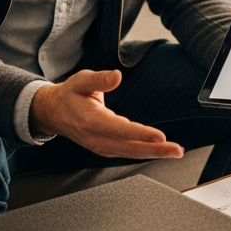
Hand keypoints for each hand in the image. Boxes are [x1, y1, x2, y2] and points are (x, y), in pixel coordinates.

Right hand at [29, 69, 183, 158]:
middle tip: (177, 150)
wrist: (53, 112)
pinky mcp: (106, 148)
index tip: (160, 136)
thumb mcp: (80, 80)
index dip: (140, 134)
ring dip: (154, 153)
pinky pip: (128, 153)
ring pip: (131, 153)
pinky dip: (145, 153)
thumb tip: (117, 76)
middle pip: (130, 147)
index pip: (120, 130)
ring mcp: (101, 146)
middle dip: (155, 150)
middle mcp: (97, 138)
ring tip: (175, 152)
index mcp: (91, 121)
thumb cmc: (69, 95)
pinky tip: (160, 150)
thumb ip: (100, 79)